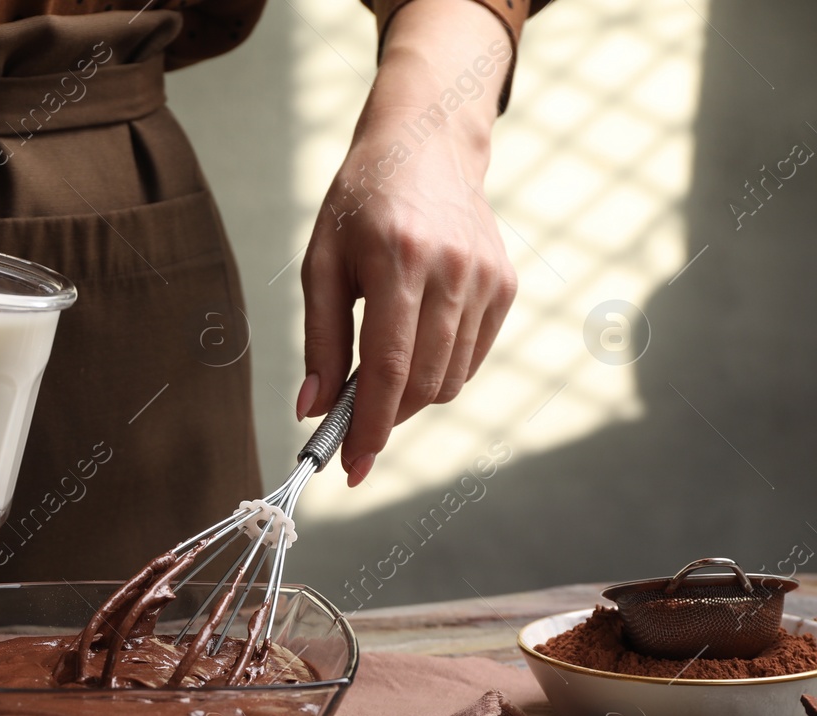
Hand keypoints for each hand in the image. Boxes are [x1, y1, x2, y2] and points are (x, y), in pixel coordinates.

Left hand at [299, 0, 518, 485]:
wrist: (426, 145)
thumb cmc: (361, 204)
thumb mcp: (322, 263)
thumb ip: (320, 340)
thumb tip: (313, 409)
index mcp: (398, 260)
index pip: (389, 366)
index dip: (370, 426)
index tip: (351, 466)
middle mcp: (452, 270)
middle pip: (424, 382)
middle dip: (387, 421)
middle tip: (352, 435)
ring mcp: (487, 278)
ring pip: (451, 378)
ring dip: (411, 399)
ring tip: (378, 382)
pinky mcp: (506, 284)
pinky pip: (471, 358)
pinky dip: (439, 373)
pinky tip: (413, 351)